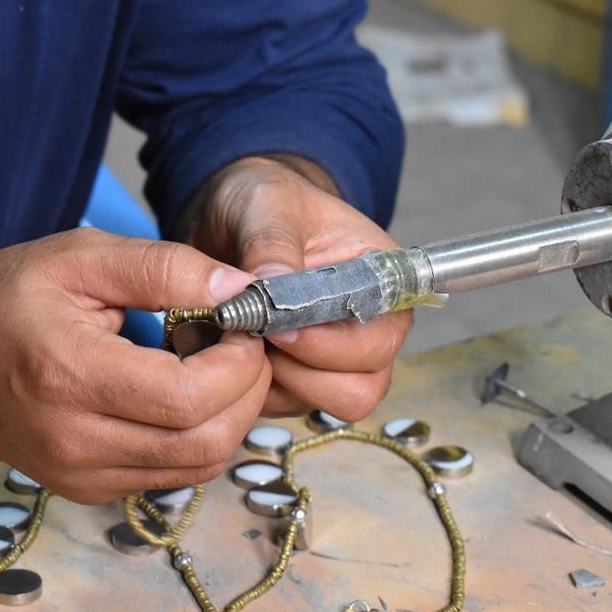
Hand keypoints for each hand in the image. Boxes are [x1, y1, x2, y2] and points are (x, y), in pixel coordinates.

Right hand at [0, 228, 271, 502]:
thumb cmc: (9, 299)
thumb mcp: (81, 257)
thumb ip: (164, 266)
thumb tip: (241, 288)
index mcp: (69, 375)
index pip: (188, 397)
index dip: (239, 363)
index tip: (242, 324)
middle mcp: (75, 440)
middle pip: (205, 442)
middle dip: (248, 391)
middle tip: (242, 345)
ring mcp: (82, 475)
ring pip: (199, 465)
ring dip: (232, 415)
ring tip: (214, 365)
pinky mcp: (90, 490)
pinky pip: (175, 474)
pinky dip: (202, 435)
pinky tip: (186, 393)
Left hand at [190, 156, 410, 419]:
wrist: (230, 219)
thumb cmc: (265, 205)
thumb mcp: (267, 203)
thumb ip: (272, 241)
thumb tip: (271, 283)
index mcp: (379, 282)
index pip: (381, 337)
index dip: (333, 343)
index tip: (280, 326)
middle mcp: (368, 329)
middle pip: (361, 388)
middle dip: (304, 370)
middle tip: (256, 335)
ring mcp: (333, 362)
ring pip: (325, 405)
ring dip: (278, 381)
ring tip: (242, 338)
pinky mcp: (297, 381)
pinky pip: (284, 407)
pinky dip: (254, 388)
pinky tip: (231, 348)